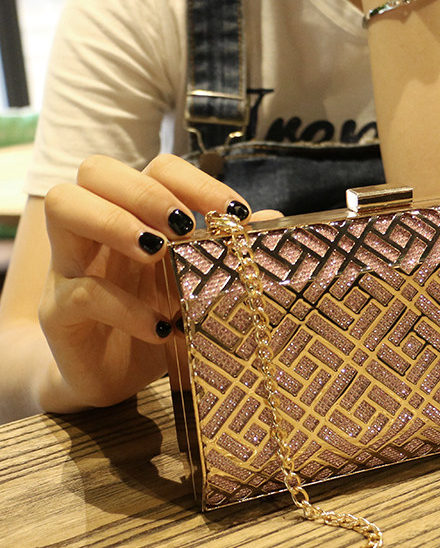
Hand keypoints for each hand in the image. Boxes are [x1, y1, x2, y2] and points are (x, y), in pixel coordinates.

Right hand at [39, 154, 277, 410]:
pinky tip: (161, 328)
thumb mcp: (200, 290)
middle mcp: (98, 230)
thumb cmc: (159, 323)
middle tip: (183, 225)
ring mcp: (71, 266)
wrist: (115, 379)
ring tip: (157, 252)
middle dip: (146, 191)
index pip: (156, 169)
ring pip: (63, 207)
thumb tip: (274, 221)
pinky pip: (80, 292)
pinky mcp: (58, 313)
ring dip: (114, 221)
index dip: (195, 181)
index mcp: (138, 217)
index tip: (235, 212)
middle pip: (96, 170)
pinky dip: (124, 307)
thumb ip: (230, 256)